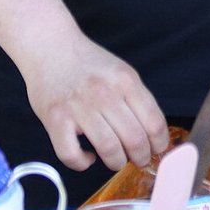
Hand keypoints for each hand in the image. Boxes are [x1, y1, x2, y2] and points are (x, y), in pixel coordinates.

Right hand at [20, 38, 169, 172]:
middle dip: (141, 157)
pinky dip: (82, 163)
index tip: (157, 150)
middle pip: (134, 139)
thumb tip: (152, 134)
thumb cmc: (87, 63)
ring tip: (116, 160)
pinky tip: (87, 156)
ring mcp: (79, 107)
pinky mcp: (55, 119)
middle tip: (139, 160)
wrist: (50, 46)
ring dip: (116, 162)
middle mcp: (104, 93)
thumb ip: (136, 98)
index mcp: (126, 81)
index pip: (154, 122)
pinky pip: (71, 154)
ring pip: (109, 149)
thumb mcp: (120, 72)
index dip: (159, 143)